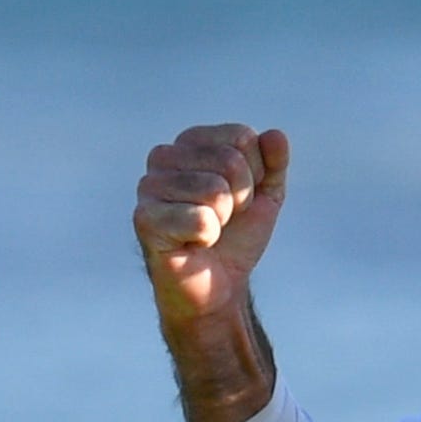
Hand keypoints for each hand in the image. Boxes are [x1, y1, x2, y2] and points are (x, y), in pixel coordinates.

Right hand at [135, 122, 287, 325]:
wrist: (217, 286)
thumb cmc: (235, 237)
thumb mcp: (265, 195)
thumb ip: (274, 163)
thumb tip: (275, 135)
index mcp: (190, 141)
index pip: (241, 137)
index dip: (254, 174)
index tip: (238, 198)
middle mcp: (163, 156)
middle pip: (230, 161)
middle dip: (240, 198)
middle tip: (223, 219)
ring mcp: (149, 186)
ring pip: (215, 190)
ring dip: (223, 220)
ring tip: (207, 231)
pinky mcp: (145, 219)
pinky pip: (200, 220)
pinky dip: (207, 238)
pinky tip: (193, 244)